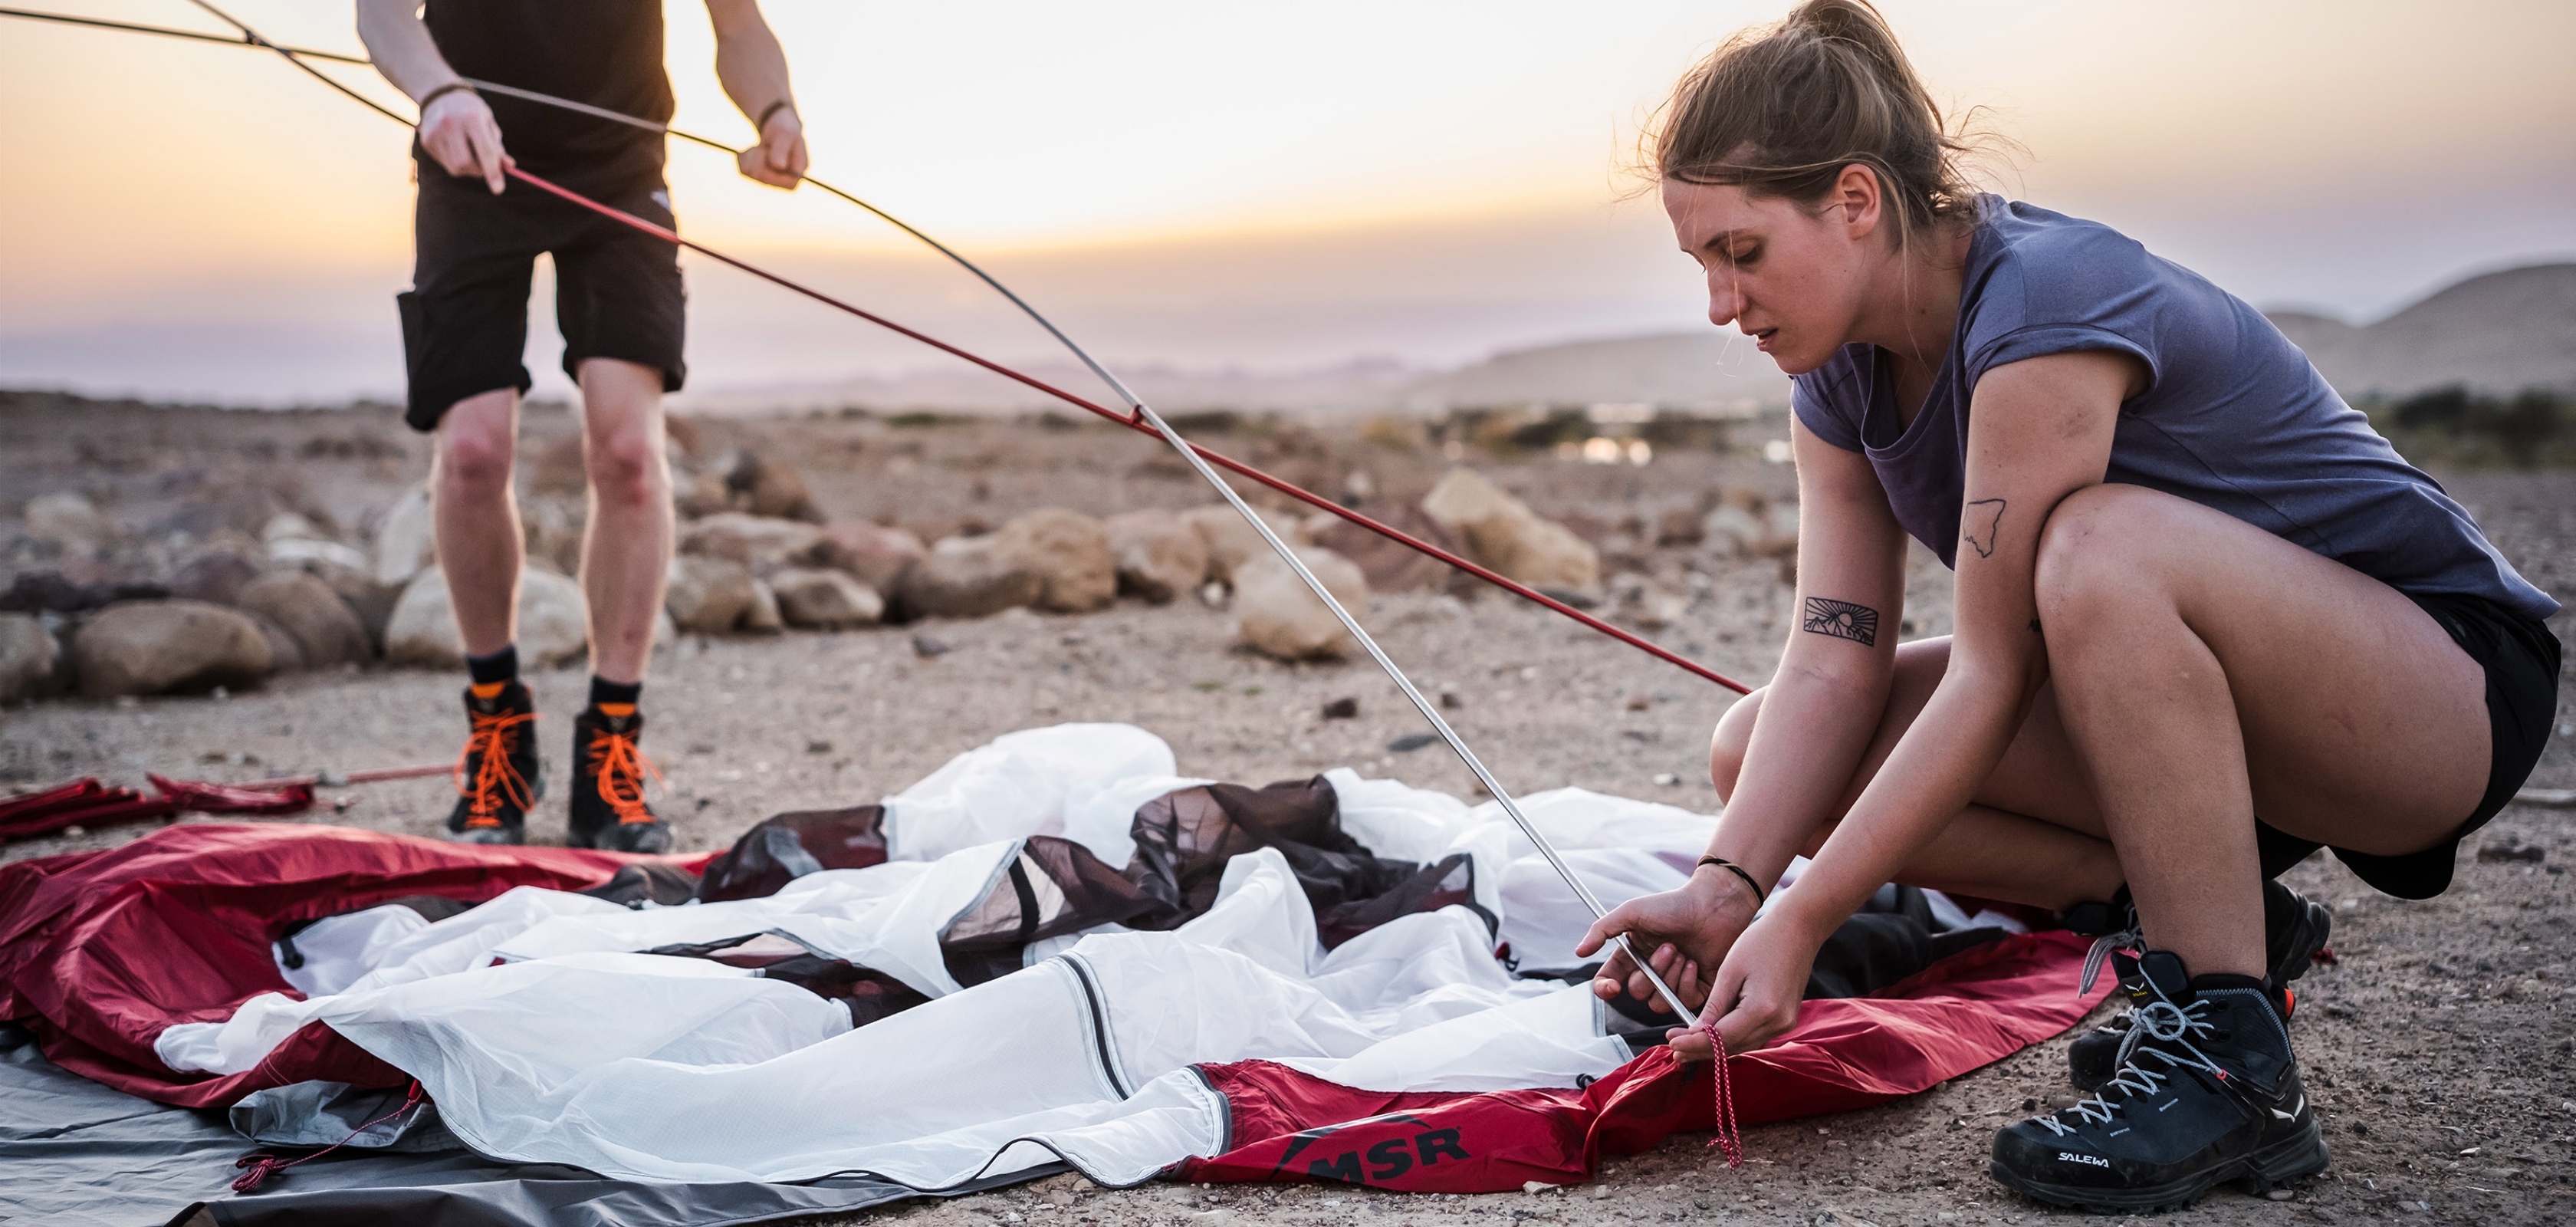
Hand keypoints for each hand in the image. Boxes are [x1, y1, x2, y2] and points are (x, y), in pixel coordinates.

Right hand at [419, 87, 511, 193]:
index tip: (499, 190)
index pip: (485, 151)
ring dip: (468, 168)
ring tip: (470, 152)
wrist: (441, 96)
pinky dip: (456, 163)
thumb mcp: (488, 123)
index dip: (493, 172)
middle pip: (466, 164)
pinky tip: (456, 147)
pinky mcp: (426, 142)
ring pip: (455, 168)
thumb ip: (497, 146)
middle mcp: (450, 124)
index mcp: (471, 117)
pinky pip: (446, 164)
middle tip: (485, 165)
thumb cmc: (472, 112)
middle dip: (479, 171)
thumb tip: (508, 168)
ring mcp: (435, 133)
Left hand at [738, 105, 806, 187]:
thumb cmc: (784, 129)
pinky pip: (743, 170)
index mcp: (798, 173)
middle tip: (764, 146)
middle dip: (759, 157)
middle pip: (763, 177)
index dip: (773, 169)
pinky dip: (744, 158)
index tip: (767, 152)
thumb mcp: (784, 134)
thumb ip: (781, 149)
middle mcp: (785, 181)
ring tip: (761, 147)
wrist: (776, 126)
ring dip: (751, 156)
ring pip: (751, 173)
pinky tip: (754, 150)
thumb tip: (779, 167)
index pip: (788, 184)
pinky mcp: (757, 177)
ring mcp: (770, 181)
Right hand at [1574, 868, 1759, 1023]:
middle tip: (1669, 947)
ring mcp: (1673, 982)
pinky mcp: (1697, 990)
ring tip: (1683, 953)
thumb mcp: (1632, 912)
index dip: (1606, 990)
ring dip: (1670, 978)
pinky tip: (1694, 963)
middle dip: (1651, 973)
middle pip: (1636, 993)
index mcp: (1632, 955)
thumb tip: (1579, 951)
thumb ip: (1602, 930)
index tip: (1613, 987)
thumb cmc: (1673, 905)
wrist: (1713, 906)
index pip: (1609, 981)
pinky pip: (1683, 1002)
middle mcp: (1651, 971)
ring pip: (1659, 1002)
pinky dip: (1687, 983)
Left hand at [1665, 908, 1821, 1060]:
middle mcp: (1777, 1022)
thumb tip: (1696, 1033)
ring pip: (1743, 1045)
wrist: (1798, 929)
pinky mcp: (1785, 1019)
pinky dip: (1732, 1038)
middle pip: (1732, 1047)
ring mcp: (1784, 1023)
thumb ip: (1714, 1006)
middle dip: (1701, 1050)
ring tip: (1688, 1046)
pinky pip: (1754, 1036)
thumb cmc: (1762, 941)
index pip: (1721, 1038)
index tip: (1671, 1042)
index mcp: (1762, 1009)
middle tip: (1675, 1051)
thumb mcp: (1730, 971)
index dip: (1694, 1043)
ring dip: (1715, 1048)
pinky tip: (1713, 1035)